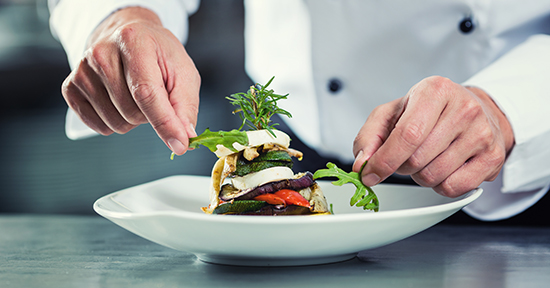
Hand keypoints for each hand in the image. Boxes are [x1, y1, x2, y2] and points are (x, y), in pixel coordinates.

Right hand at [61, 7, 199, 154]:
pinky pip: (97, 126)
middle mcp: (101, 54)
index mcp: (133, 42)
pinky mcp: (70, 87)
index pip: (146, 93)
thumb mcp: (182, 71)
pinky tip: (119, 102)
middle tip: (153, 94)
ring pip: (115, 123)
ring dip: (132, 120)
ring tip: (135, 95)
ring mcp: (82, 71)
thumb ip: (185, 106)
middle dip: (150, 115)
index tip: (180, 145)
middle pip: (131, 112)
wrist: (128, 36)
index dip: (164, 123)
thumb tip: (185, 138)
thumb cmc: (158, 55)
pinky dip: (113, 123)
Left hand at [352, 76, 514, 196]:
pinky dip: (440, 185)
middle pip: (418, 160)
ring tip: (426, 158)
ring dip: (420, 176)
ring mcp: (482, 133)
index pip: (407, 135)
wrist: (473, 109)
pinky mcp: (493, 157)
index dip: (384, 161)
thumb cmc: (428, 111)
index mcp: (434, 91)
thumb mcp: (393, 113)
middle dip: (402, 166)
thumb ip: (370, 137)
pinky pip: (454, 188)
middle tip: (406, 156)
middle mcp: (464, 109)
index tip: (369, 174)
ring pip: (434, 176)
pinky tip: (443, 168)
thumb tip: (362, 164)